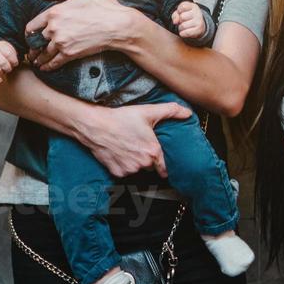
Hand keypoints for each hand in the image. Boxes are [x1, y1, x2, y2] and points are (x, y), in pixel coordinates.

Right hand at [0, 40, 19, 80]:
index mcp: (1, 47)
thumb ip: (16, 54)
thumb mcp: (10, 49)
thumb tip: (29, 59)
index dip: (14, 61)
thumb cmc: (2, 52)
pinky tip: (0, 80)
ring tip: (4, 71)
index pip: (8, 54)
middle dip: (8, 68)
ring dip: (2, 73)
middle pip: (3, 63)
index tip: (15, 63)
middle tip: (9, 68)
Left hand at [25, 0, 137, 69]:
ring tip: (36, 61)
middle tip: (32, 50)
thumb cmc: (104, 5)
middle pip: (37, 40)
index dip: (30, 31)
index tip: (30, 35)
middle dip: (34, 46)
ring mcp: (62, 42)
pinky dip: (48, 66)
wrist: (119, 26)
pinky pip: (54, 62)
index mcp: (55, 12)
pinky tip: (45, 68)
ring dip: (38, 58)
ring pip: (43, 53)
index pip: (33, 24)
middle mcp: (54, 28)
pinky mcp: (70, 54)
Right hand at [78, 100, 193, 178]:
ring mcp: (129, 170)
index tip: (163, 163)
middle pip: (151, 167)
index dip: (165, 165)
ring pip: (137, 169)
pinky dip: (123, 165)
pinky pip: (125, 172)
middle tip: (141, 147)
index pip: (165, 167)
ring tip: (129, 148)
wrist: (95, 125)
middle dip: (148, 159)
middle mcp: (142, 164)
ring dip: (136, 163)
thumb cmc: (121, 118)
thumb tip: (188, 113)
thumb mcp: (148, 111)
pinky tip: (120, 153)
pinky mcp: (116, 173)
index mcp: (153, 151)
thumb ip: (171, 111)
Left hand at [172, 1, 207, 39]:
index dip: (179, 11)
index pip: (182, 7)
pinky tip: (184, 32)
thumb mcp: (180, 12)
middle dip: (179, 20)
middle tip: (183, 21)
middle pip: (182, 17)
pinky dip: (183, 33)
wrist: (199, 24)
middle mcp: (197, 13)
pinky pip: (186, 33)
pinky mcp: (199, 29)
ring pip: (183, 26)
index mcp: (193, 6)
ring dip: (180, 28)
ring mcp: (199, 21)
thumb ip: (175, 15)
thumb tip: (175, 22)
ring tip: (184, 26)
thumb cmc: (187, 17)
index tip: (181, 12)